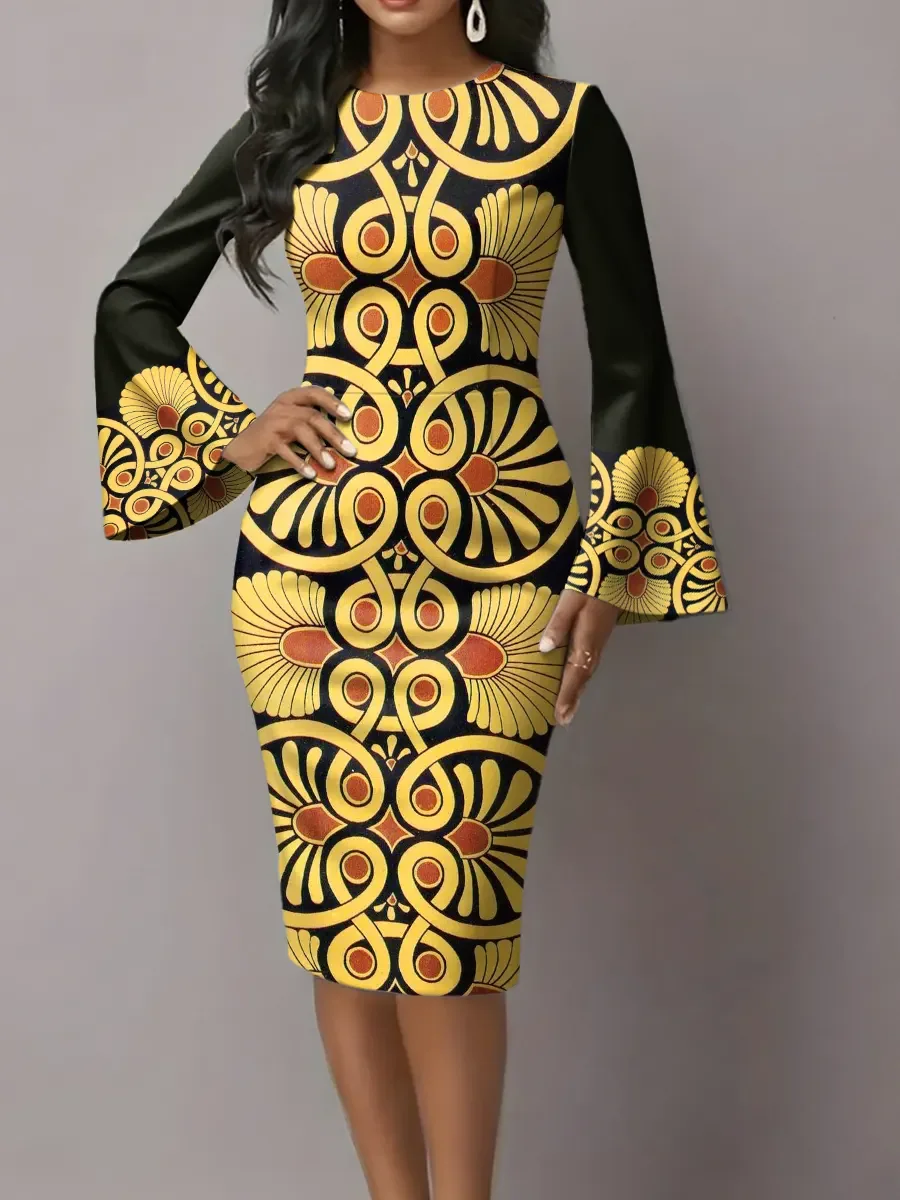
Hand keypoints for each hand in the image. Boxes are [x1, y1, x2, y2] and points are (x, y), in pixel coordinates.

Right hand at [222, 385, 356, 475]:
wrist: (241, 447)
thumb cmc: (273, 434)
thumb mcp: (290, 420)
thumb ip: (310, 418)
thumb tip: (342, 429)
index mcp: (291, 398)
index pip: (314, 393)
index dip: (332, 402)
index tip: (348, 416)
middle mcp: (282, 407)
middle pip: (312, 416)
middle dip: (333, 434)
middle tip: (350, 450)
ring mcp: (273, 423)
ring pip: (301, 431)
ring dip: (319, 449)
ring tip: (331, 465)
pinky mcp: (266, 440)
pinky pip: (286, 451)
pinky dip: (300, 463)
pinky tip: (311, 474)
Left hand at [539, 589, 620, 725]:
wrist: (617, 572)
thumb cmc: (590, 585)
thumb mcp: (569, 601)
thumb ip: (557, 625)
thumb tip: (544, 649)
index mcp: (585, 641)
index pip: (574, 675)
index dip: (567, 696)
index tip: (560, 716)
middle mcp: (594, 647)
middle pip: (582, 679)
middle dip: (573, 699)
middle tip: (564, 720)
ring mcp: (599, 642)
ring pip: (587, 673)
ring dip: (578, 691)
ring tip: (568, 708)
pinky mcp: (599, 637)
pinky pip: (589, 664)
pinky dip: (581, 678)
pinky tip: (576, 681)